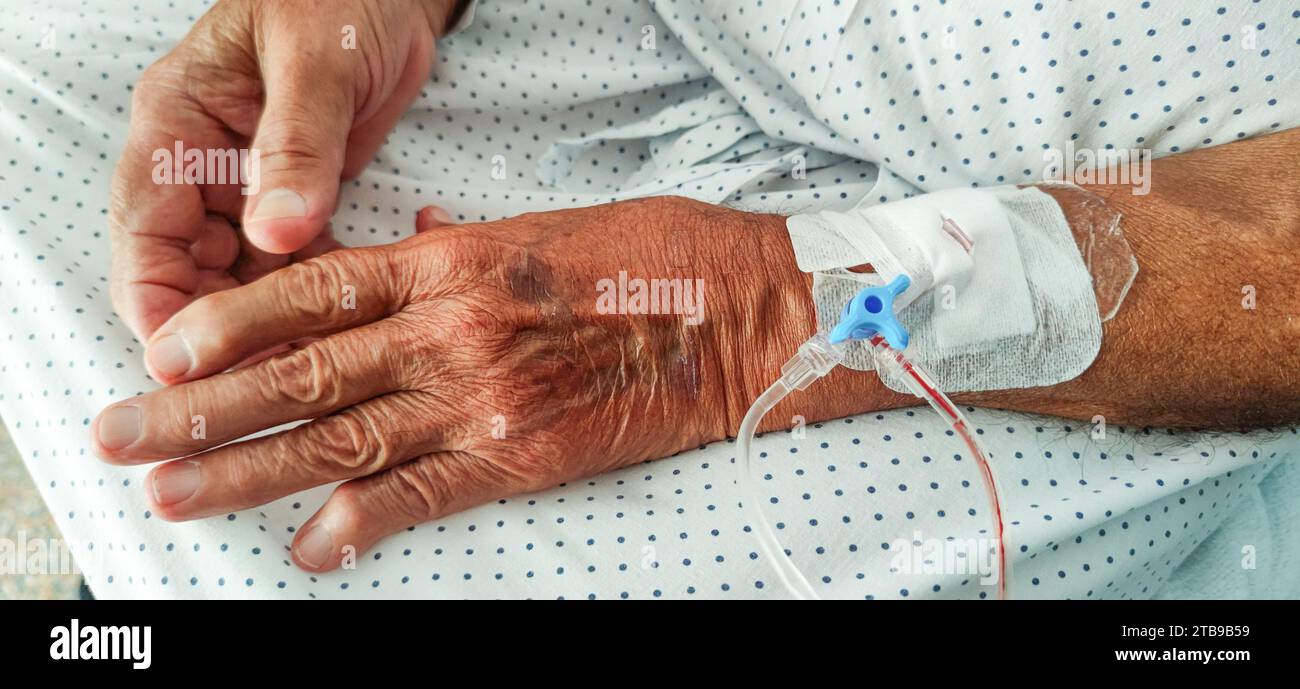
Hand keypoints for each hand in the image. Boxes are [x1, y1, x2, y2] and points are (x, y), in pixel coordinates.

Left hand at [92, 197, 884, 571]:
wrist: (745, 313)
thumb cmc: (652, 256)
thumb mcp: (544, 224)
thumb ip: (459, 238)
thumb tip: (407, 233)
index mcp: (452, 257)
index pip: (313, 290)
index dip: (229, 323)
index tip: (161, 351)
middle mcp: (452, 326)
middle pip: (301, 371)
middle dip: (199, 407)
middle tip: (122, 435)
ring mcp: (485, 395)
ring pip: (340, 438)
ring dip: (246, 471)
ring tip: (171, 493)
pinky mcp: (525, 456)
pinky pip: (424, 497)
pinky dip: (359, 524)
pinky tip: (307, 550)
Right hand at [108, 0, 462, 346]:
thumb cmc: (340, 0)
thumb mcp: (316, 64)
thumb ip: (296, 146)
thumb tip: (276, 235)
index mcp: (176, 127)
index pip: (144, 237)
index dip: (161, 309)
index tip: (190, 368)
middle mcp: (201, 166)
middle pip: (186, 275)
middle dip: (221, 334)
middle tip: (270, 381)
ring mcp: (247, 187)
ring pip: (239, 280)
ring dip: (270, 325)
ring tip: (310, 369)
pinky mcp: (296, 199)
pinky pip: (290, 266)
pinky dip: (310, 300)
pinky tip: (339, 330)